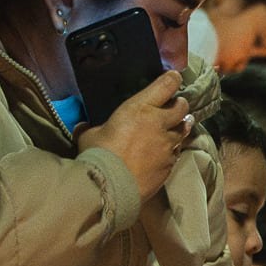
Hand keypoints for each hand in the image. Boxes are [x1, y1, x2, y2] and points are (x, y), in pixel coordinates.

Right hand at [75, 70, 190, 199]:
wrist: (111, 187)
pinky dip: (173, 150)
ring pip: (183, 130)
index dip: (172, 79)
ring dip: (181, 127)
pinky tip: (167, 152)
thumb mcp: (90, 136)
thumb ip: (91, 128)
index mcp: (140, 108)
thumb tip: (81, 127)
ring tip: (179, 126)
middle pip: (182, 107)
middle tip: (176, 107)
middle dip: (180, 105)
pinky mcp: (170, 165)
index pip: (166, 85)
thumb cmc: (98, 155)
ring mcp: (167, 145)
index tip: (173, 78)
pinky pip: (177, 152)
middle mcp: (159, 123)